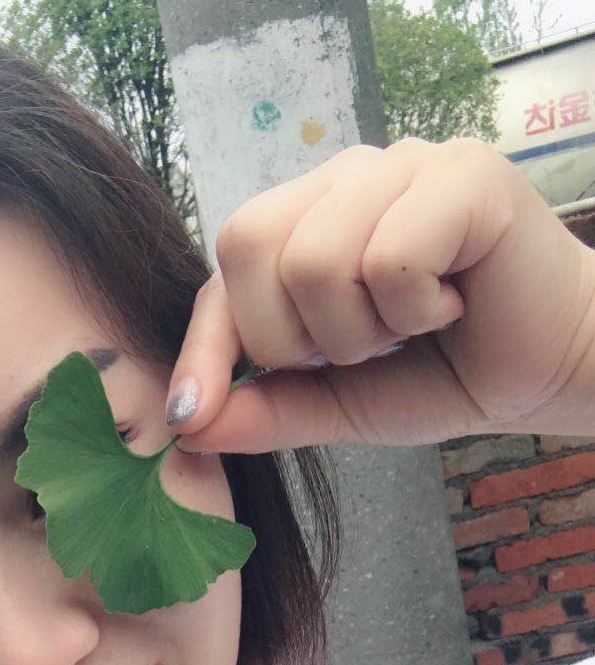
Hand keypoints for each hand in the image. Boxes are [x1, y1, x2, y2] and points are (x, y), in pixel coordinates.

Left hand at [166, 137, 594, 455]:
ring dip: (361, 332)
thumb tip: (186, 425)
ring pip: (316, 259)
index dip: (204, 344)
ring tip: (412, 327)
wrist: (552, 375)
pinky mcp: (464, 173)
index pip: (225, 264)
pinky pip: (389, 259)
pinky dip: (416, 311)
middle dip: (293, 339)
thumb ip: (263, 409)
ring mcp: (405, 164)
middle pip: (251, 244)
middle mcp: (348, 176)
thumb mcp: (334, 404)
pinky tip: (453, 305)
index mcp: (308, 217)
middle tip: (361, 350)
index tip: (191, 415)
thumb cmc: (442, 373)